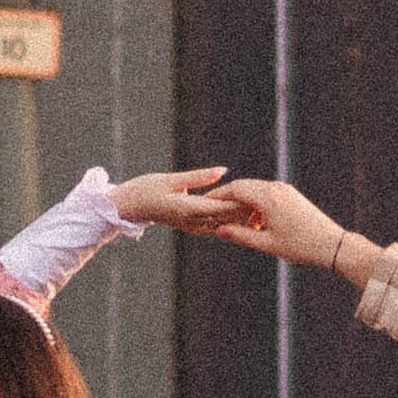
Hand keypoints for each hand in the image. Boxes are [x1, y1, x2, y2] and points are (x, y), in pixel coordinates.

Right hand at [109, 165, 250, 232]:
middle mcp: (192, 222)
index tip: (261, 199)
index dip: (243, 203)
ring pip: (224, 225)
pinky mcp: (192, 226)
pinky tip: (243, 215)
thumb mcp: (171, 179)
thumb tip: (223, 171)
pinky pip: (216, 226)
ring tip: (262, 211)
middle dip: (247, 212)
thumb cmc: (146, 189)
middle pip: (227, 218)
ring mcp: (192, 226)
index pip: (222, 206)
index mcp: (188, 209)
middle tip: (270, 205)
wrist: (128, 207)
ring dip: (241, 219)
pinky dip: (230, 222)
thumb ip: (198, 177)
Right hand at [210, 178, 366, 272]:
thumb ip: (240, 235)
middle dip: (228, 198)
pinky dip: (257, 205)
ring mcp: (285, 190)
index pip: (235, 189)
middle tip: (213, 211)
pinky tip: (256, 224)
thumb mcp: (266, 244)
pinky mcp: (291, 195)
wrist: (332, 245)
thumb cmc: (300, 246)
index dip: (217, 196)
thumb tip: (218, 230)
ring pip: (255, 190)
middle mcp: (276, 188)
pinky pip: (267, 194)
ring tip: (236, 224)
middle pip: (243, 186)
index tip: (203, 203)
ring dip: (243, 203)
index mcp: (268, 197)